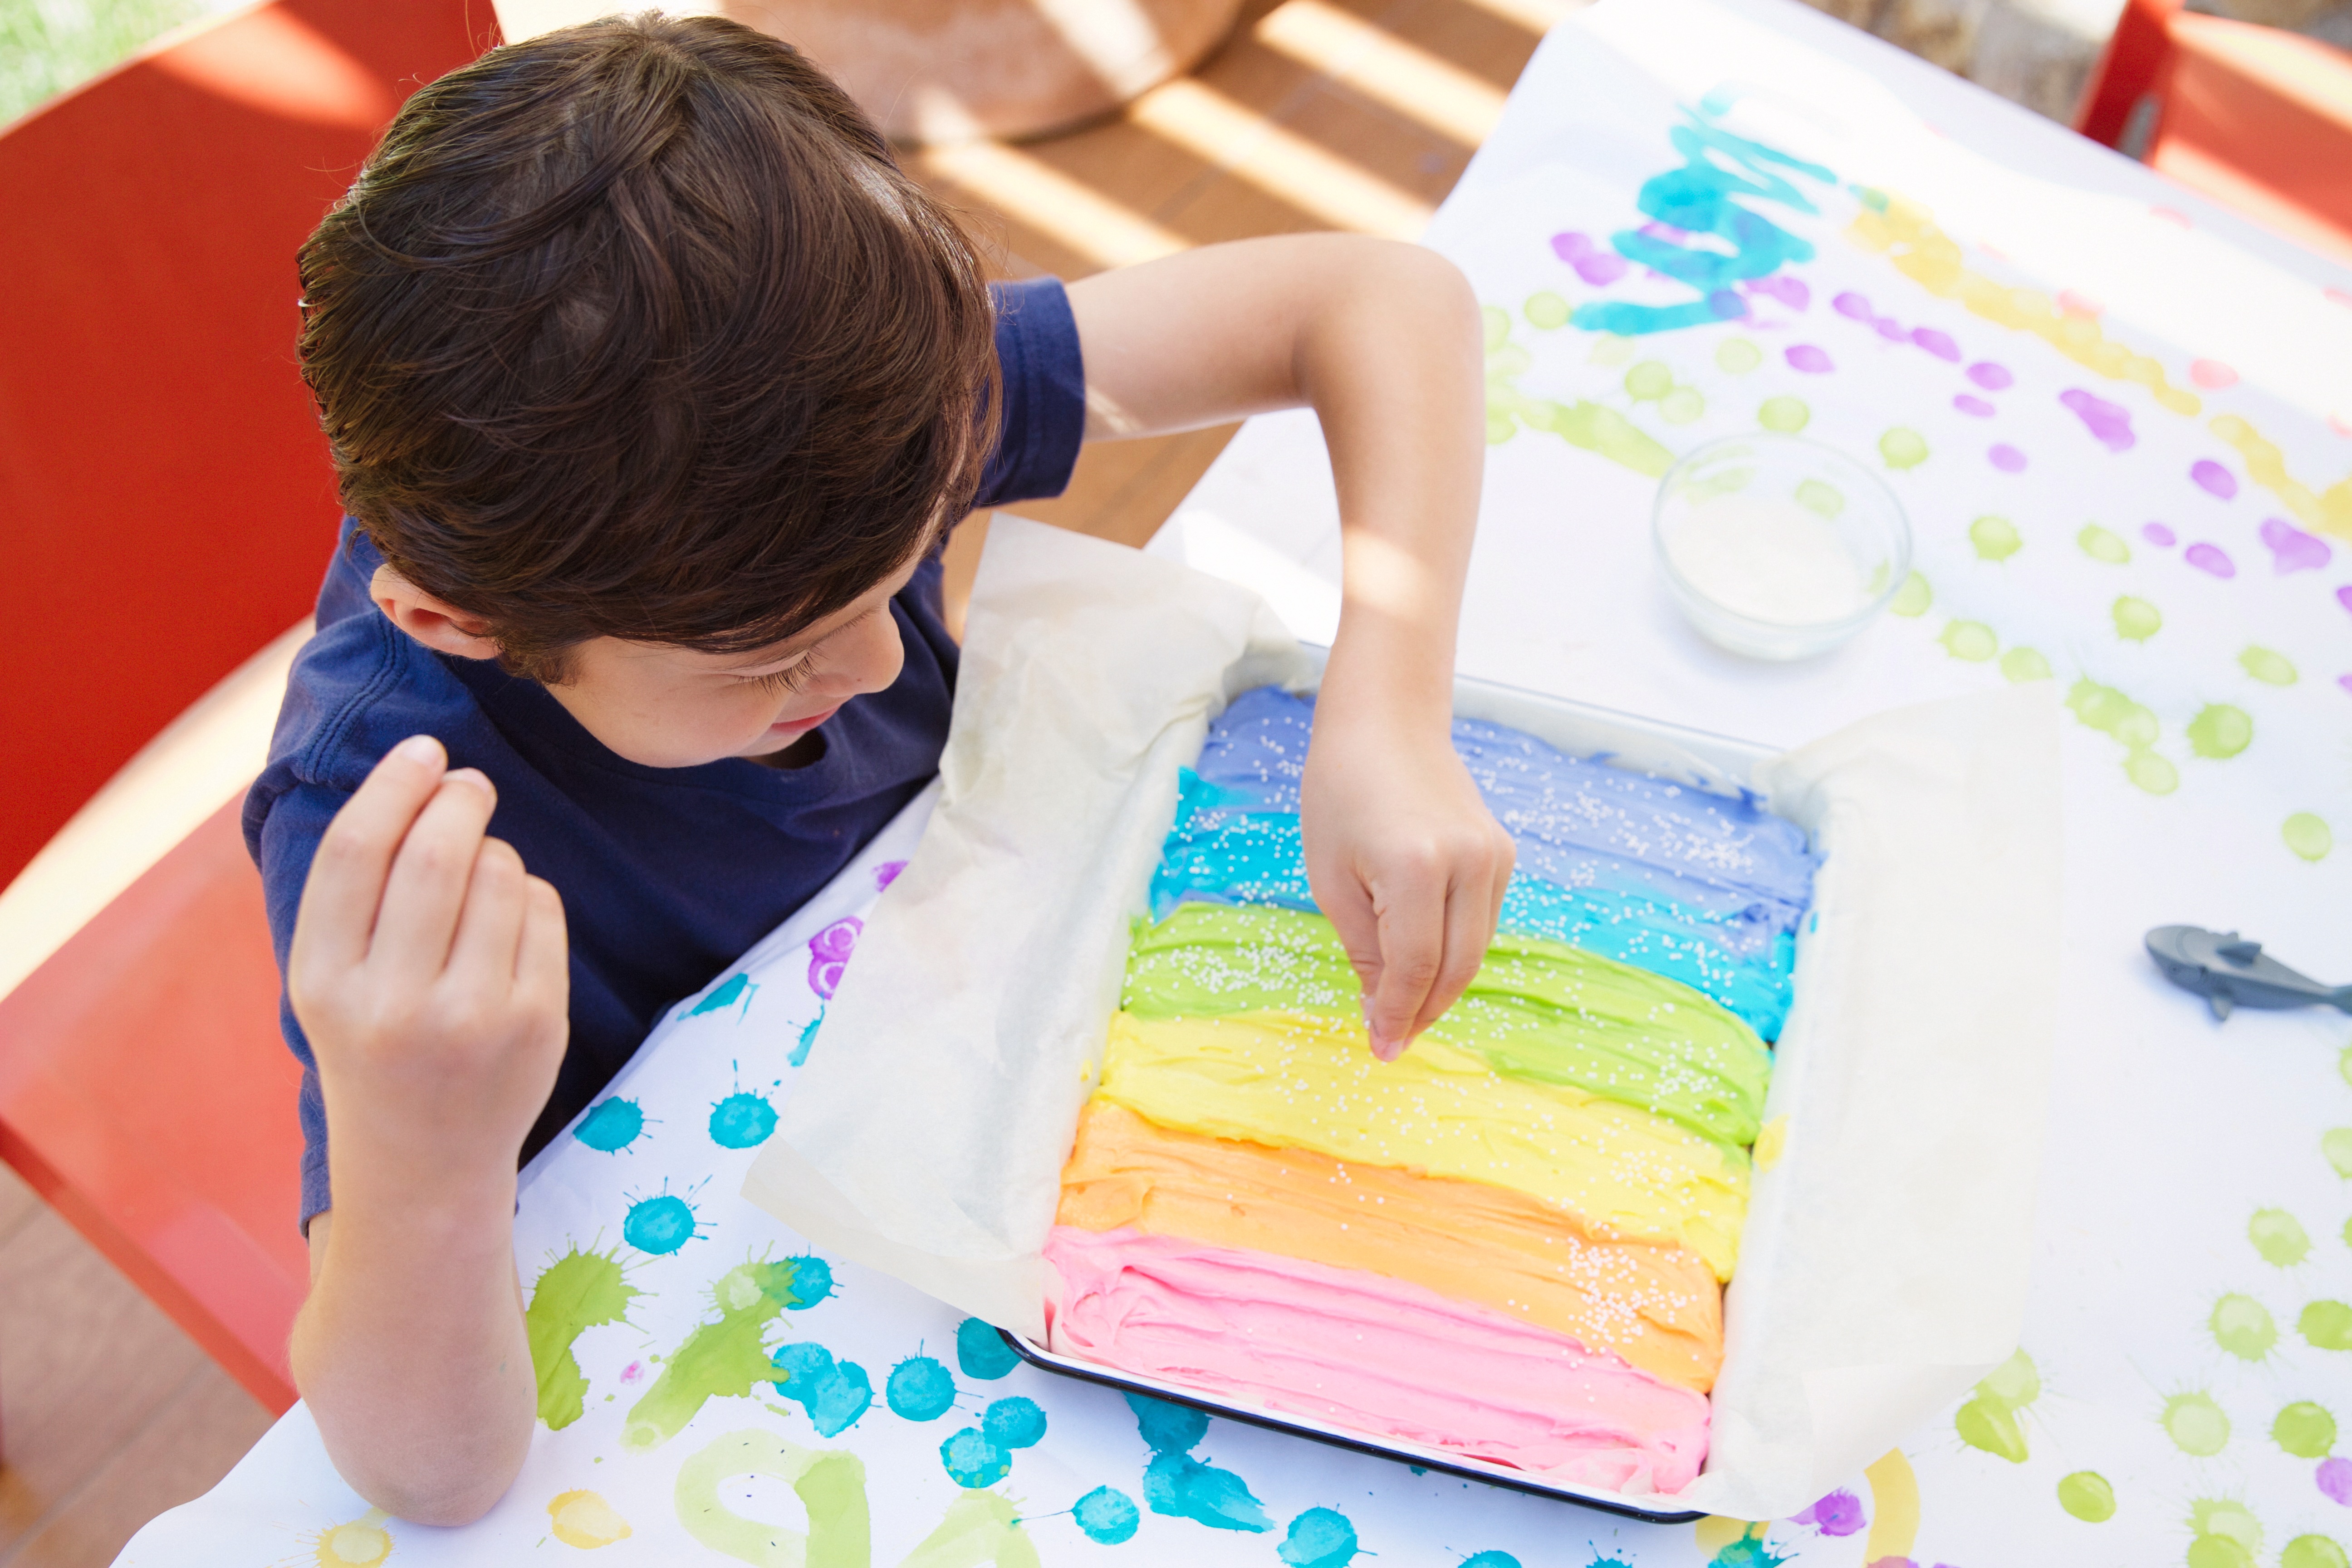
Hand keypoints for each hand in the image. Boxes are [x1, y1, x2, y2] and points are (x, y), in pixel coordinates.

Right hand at [288, 734, 568, 1201]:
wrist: (424, 1161)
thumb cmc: (373, 1045)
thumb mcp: (330, 981)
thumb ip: (356, 892)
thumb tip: (421, 771)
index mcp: (324, 984)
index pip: (356, 853)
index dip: (392, 785)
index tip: (422, 750)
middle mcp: (395, 1004)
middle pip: (435, 852)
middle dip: (458, 799)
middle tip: (467, 784)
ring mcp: (473, 1017)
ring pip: (500, 873)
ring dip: (494, 851)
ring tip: (478, 874)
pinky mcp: (537, 1024)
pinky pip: (543, 910)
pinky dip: (528, 896)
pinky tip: (507, 926)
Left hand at [1299, 701, 1514, 1061]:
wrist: (1385, 724)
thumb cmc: (1341, 794)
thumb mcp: (1332, 879)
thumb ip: (1364, 949)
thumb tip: (1383, 1012)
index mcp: (1417, 867)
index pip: (1414, 967)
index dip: (1397, 1015)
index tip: (1380, 1048)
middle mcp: (1468, 862)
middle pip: (1455, 967)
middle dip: (1423, 1011)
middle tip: (1392, 1038)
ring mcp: (1493, 856)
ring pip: (1475, 949)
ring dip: (1441, 986)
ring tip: (1403, 1006)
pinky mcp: (1502, 852)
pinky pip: (1481, 921)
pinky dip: (1455, 950)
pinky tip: (1423, 962)